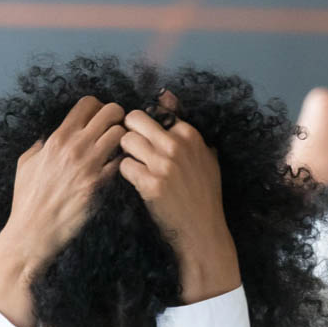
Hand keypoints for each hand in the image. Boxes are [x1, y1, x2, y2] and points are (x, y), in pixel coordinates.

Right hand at [0, 96, 124, 326]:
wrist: (33, 232)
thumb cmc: (27, 200)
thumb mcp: (26, 164)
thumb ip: (40, 145)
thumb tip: (48, 136)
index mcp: (57, 138)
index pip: (87, 103)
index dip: (98, 106)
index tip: (100, 118)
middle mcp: (74, 147)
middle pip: (110, 111)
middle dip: (117, 117)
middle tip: (116, 130)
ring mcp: (88, 165)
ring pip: (121, 134)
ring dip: (123, 139)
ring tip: (119, 150)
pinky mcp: (98, 185)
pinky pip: (121, 162)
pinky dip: (123, 162)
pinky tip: (118, 169)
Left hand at [119, 90, 240, 304]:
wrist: (202, 230)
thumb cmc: (201, 192)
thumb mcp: (203, 155)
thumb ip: (184, 124)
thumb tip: (167, 95)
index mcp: (190, 134)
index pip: (155, 112)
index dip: (145, 126)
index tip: (147, 140)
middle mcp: (177, 145)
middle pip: (134, 120)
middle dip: (129, 133)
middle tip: (133, 151)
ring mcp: (163, 165)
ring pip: (125, 141)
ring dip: (125, 154)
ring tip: (136, 167)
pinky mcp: (150, 184)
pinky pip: (124, 166)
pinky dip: (126, 174)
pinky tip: (136, 183)